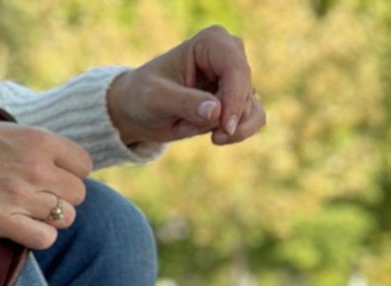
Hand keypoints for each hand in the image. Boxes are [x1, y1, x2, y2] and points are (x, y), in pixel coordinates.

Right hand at [0, 115, 92, 249]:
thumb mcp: (1, 128)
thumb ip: (30, 143)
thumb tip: (50, 158)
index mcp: (38, 138)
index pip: (83, 166)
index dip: (69, 175)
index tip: (50, 179)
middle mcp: (35, 166)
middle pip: (77, 195)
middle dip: (60, 199)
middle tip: (35, 200)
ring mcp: (19, 195)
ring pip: (64, 218)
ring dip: (49, 220)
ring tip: (26, 214)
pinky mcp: (0, 220)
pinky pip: (44, 239)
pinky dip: (37, 238)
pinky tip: (20, 229)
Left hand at [106, 25, 265, 147]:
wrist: (138, 111)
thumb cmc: (143, 97)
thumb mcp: (157, 99)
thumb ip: (186, 104)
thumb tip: (216, 113)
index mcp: (211, 42)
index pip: (236, 69)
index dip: (234, 100)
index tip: (224, 128)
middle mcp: (230, 54)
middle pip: (245, 91)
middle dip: (219, 119)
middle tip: (183, 126)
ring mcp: (235, 78)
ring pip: (251, 109)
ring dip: (222, 129)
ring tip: (188, 127)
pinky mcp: (236, 99)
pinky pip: (253, 119)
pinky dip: (234, 134)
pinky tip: (214, 138)